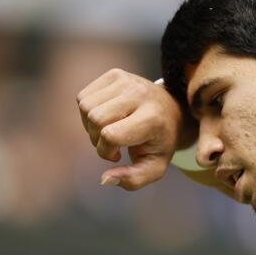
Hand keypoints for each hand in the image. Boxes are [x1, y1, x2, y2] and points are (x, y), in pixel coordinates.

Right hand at [76, 68, 189, 190]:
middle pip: (95, 119)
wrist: (172, 111)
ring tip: (109, 129)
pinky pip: (83, 96)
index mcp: (152, 118)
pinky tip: (106, 117)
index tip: (117, 155)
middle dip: (96, 139)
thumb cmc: (160, 143)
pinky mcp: (115, 74)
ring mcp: (126, 80)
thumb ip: (133, 180)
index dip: (106, 151)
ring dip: (90, 125)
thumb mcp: (155, 168)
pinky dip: (88, 112)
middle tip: (112, 144)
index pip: (110, 135)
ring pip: (85, 106)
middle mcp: (139, 94)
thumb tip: (104, 179)